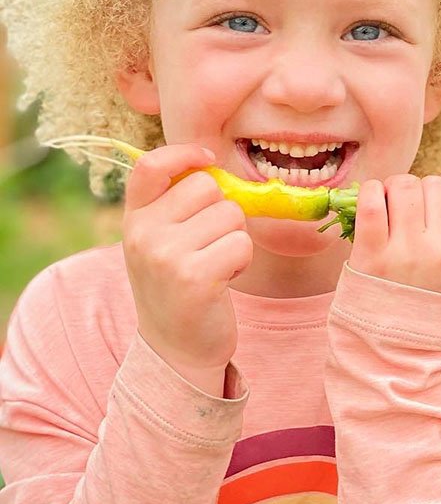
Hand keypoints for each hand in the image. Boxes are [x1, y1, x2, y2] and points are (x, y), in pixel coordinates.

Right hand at [122, 143, 251, 393]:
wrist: (176, 350)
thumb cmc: (180, 283)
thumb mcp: (163, 239)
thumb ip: (178, 203)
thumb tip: (215, 164)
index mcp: (134, 218)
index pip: (150, 165)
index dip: (184, 153)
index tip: (207, 159)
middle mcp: (143, 234)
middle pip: (208, 186)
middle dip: (223, 210)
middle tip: (210, 244)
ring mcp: (166, 256)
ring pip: (232, 214)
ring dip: (235, 238)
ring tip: (215, 265)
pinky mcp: (195, 278)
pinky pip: (242, 243)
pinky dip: (242, 260)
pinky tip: (223, 281)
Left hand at [346, 172, 440, 297]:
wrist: (397, 348)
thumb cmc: (430, 300)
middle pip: (434, 184)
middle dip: (421, 191)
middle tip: (412, 212)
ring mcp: (408, 253)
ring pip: (403, 186)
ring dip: (394, 190)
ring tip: (391, 210)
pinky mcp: (372, 256)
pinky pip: (370, 201)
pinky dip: (368, 192)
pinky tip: (371, 202)